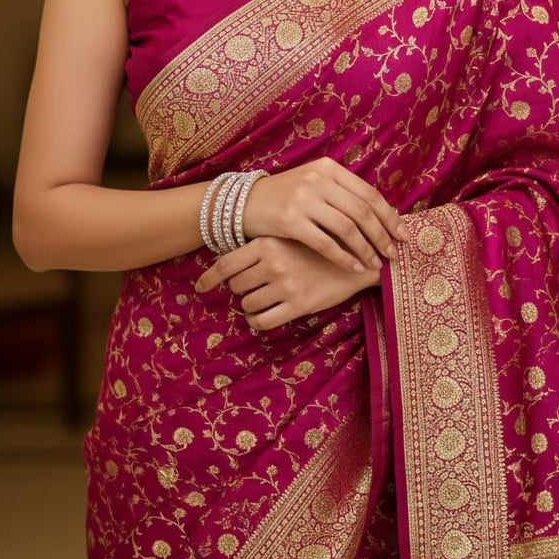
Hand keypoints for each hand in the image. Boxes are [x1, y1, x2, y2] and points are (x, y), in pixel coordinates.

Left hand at [195, 236, 380, 329]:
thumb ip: (261, 246)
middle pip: (236, 286)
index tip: (199, 288)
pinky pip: (262, 321)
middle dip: (241, 289)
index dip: (208, 279)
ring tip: (266, 297)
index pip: (225, 264)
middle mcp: (273, 263)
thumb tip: (228, 263)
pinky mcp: (298, 305)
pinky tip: (266, 315)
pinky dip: (258, 321)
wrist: (358, 257)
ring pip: (247, 305)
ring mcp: (285, 285)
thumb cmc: (319, 245)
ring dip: (252, 305)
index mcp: (267, 243)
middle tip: (256, 285)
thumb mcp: (289, 236)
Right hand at [242, 158, 408, 273]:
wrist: (243, 202)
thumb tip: (383, 214)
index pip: (369, 193)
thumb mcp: (314, 182)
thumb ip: (342, 192)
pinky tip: (355, 267)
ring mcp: (304, 199)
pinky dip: (345, 257)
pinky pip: (326, 243)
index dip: (390, 216)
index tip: (404, 235)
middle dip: (383, 235)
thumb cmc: (285, 196)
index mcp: (329, 168)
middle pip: (362, 211)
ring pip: (348, 228)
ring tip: (377, 263)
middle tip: (395, 254)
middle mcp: (318, 180)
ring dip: (367, 249)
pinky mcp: (291, 221)